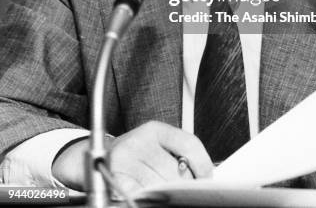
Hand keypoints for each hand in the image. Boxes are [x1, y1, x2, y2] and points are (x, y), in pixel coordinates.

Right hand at [52, 121, 212, 193]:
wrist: (95, 160)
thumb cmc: (135, 156)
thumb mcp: (156, 146)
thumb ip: (179, 154)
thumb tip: (205, 175)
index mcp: (154, 130)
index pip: (189, 144)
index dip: (203, 164)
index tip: (207, 178)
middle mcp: (138, 141)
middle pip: (175, 171)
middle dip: (182, 185)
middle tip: (180, 190)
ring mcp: (124, 160)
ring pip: (159, 187)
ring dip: (164, 195)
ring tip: (160, 192)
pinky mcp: (114, 179)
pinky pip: (140, 196)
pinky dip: (147, 199)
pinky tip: (147, 196)